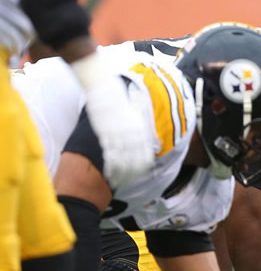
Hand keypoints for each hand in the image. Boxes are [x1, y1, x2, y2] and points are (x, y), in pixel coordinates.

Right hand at [81, 68, 153, 186]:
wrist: (105, 89)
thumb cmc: (118, 100)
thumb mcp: (133, 114)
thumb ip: (137, 127)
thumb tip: (143, 138)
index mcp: (140, 129)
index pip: (145, 153)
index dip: (143, 166)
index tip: (140, 174)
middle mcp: (132, 134)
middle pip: (134, 160)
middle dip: (131, 173)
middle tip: (127, 181)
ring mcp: (118, 134)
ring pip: (122, 160)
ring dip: (120, 172)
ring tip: (116, 181)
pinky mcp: (105, 133)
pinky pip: (109, 154)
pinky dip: (109, 165)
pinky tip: (107, 172)